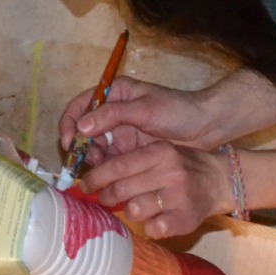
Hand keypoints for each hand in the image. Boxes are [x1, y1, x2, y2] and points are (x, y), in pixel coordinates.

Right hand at [61, 70, 275, 165]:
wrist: (207, 127)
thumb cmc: (178, 110)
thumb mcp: (145, 109)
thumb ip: (112, 115)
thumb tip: (81, 126)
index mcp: (114, 94)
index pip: (80, 105)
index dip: (69, 124)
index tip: (68, 143)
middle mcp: (113, 113)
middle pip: (83, 131)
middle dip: (81, 148)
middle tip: (90, 163)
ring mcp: (121, 133)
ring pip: (95, 149)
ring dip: (94, 162)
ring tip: (102, 173)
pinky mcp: (130, 152)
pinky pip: (110, 162)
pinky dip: (106, 171)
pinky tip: (110, 180)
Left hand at [77, 140, 231, 238]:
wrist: (219, 179)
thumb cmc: (181, 166)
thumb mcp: (159, 152)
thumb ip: (132, 160)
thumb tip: (93, 176)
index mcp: (160, 152)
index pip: (117, 165)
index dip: (96, 177)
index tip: (84, 185)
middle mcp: (170, 172)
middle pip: (122, 189)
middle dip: (106, 196)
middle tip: (103, 199)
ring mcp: (179, 196)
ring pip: (135, 209)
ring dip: (128, 211)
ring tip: (134, 208)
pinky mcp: (187, 218)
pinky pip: (154, 228)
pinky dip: (149, 227)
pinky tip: (153, 221)